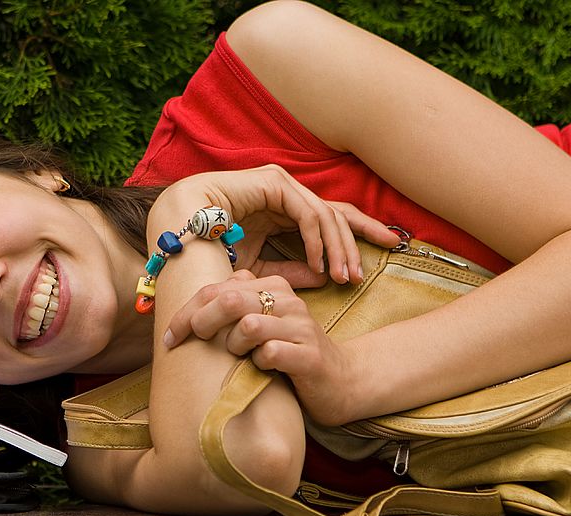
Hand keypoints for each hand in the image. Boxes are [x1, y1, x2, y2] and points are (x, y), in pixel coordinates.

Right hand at [150, 164, 398, 287]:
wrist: (179, 230)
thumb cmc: (213, 250)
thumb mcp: (260, 269)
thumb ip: (290, 272)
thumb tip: (324, 278)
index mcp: (286, 211)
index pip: (333, 219)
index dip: (362, 233)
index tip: (391, 247)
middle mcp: (289, 194)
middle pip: (338, 214)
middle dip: (359, 242)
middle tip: (363, 275)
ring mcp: (283, 184)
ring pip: (328, 215)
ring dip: (339, 249)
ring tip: (343, 278)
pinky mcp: (275, 182)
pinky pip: (308, 214)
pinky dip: (317, 241)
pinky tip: (319, 264)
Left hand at [163, 271, 355, 424]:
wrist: (339, 382)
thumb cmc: (288, 354)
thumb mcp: (261, 326)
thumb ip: (233, 310)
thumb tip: (189, 307)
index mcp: (273, 288)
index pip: (218, 288)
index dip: (187, 312)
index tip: (170, 336)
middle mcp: (288, 302)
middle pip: (229, 299)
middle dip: (200, 322)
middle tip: (191, 342)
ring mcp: (300, 328)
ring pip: (248, 325)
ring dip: (233, 344)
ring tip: (239, 356)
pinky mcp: (309, 356)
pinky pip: (270, 354)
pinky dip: (257, 364)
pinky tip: (261, 370)